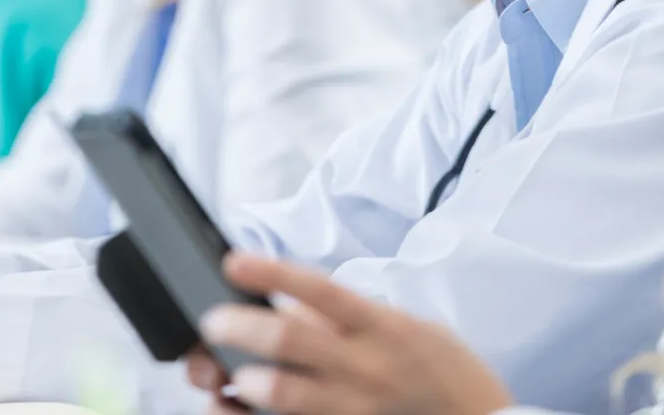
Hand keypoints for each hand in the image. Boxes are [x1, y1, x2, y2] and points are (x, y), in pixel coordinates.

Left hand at [192, 253, 512, 414]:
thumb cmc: (448, 376)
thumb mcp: (412, 329)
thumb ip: (355, 317)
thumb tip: (296, 300)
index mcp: (384, 328)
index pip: (320, 290)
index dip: (272, 273)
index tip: (234, 263)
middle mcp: (368, 367)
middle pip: (290, 339)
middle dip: (240, 327)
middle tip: (215, 322)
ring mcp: (358, 409)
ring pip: (284, 394)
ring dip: (246, 382)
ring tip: (233, 377)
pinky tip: (239, 410)